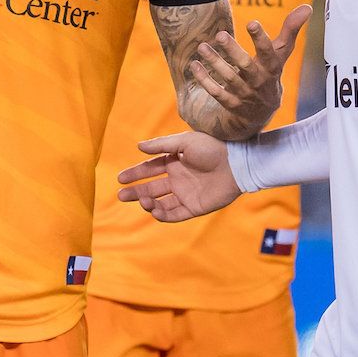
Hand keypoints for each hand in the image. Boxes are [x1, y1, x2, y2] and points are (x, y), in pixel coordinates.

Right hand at [117, 131, 236, 220]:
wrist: (236, 163)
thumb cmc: (212, 147)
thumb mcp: (184, 142)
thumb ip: (161, 145)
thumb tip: (138, 147)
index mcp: (174, 162)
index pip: (149, 169)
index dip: (135, 174)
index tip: (121, 179)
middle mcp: (178, 179)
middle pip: (151, 188)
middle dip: (135, 192)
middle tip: (121, 195)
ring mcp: (186, 194)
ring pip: (161, 203)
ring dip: (149, 203)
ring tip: (142, 201)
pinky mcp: (195, 207)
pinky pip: (175, 214)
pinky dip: (163, 215)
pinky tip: (154, 211)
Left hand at [191, 4, 306, 135]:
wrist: (262, 112)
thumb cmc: (270, 74)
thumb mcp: (281, 54)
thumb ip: (290, 30)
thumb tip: (307, 7)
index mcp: (272, 67)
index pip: (269, 52)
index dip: (261, 39)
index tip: (252, 23)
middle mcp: (259, 81)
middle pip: (246, 66)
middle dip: (233, 51)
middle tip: (220, 34)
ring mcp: (245, 94)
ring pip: (229, 78)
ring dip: (214, 62)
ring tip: (202, 46)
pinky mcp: (231, 104)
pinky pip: (216, 92)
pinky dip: (205, 80)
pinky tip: (194, 65)